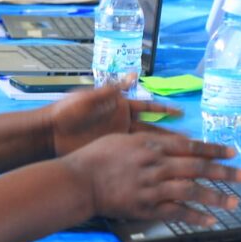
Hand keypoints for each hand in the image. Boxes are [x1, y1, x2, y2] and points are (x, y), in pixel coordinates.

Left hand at [47, 84, 182, 155]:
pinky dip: (144, 160)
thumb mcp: (90, 97)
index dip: (164, 109)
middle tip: (190, 140)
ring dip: (162, 149)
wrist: (49, 132)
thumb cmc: (68, 111)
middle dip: (170, 133)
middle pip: (151, 127)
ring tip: (180, 156)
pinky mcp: (110, 150)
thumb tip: (134, 74)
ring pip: (145, 143)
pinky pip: (131, 154)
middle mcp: (121, 121)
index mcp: (119, 105)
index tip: (182, 113)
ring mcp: (117, 137)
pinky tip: (158, 167)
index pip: (147, 106)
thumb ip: (113, 89)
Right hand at [61, 132, 240, 222]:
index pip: (190, 147)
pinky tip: (210, 220)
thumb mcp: (123, 137)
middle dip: (224, 172)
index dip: (213, 150)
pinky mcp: (147, 207)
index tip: (232, 153)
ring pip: (192, 191)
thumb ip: (149, 140)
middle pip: (197, 168)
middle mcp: (156, 165)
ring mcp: (153, 187)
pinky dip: (195, 216)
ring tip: (234, 202)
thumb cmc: (96, 156)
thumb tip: (171, 142)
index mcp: (151, 145)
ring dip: (215, 196)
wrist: (79, 180)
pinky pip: (176, 212)